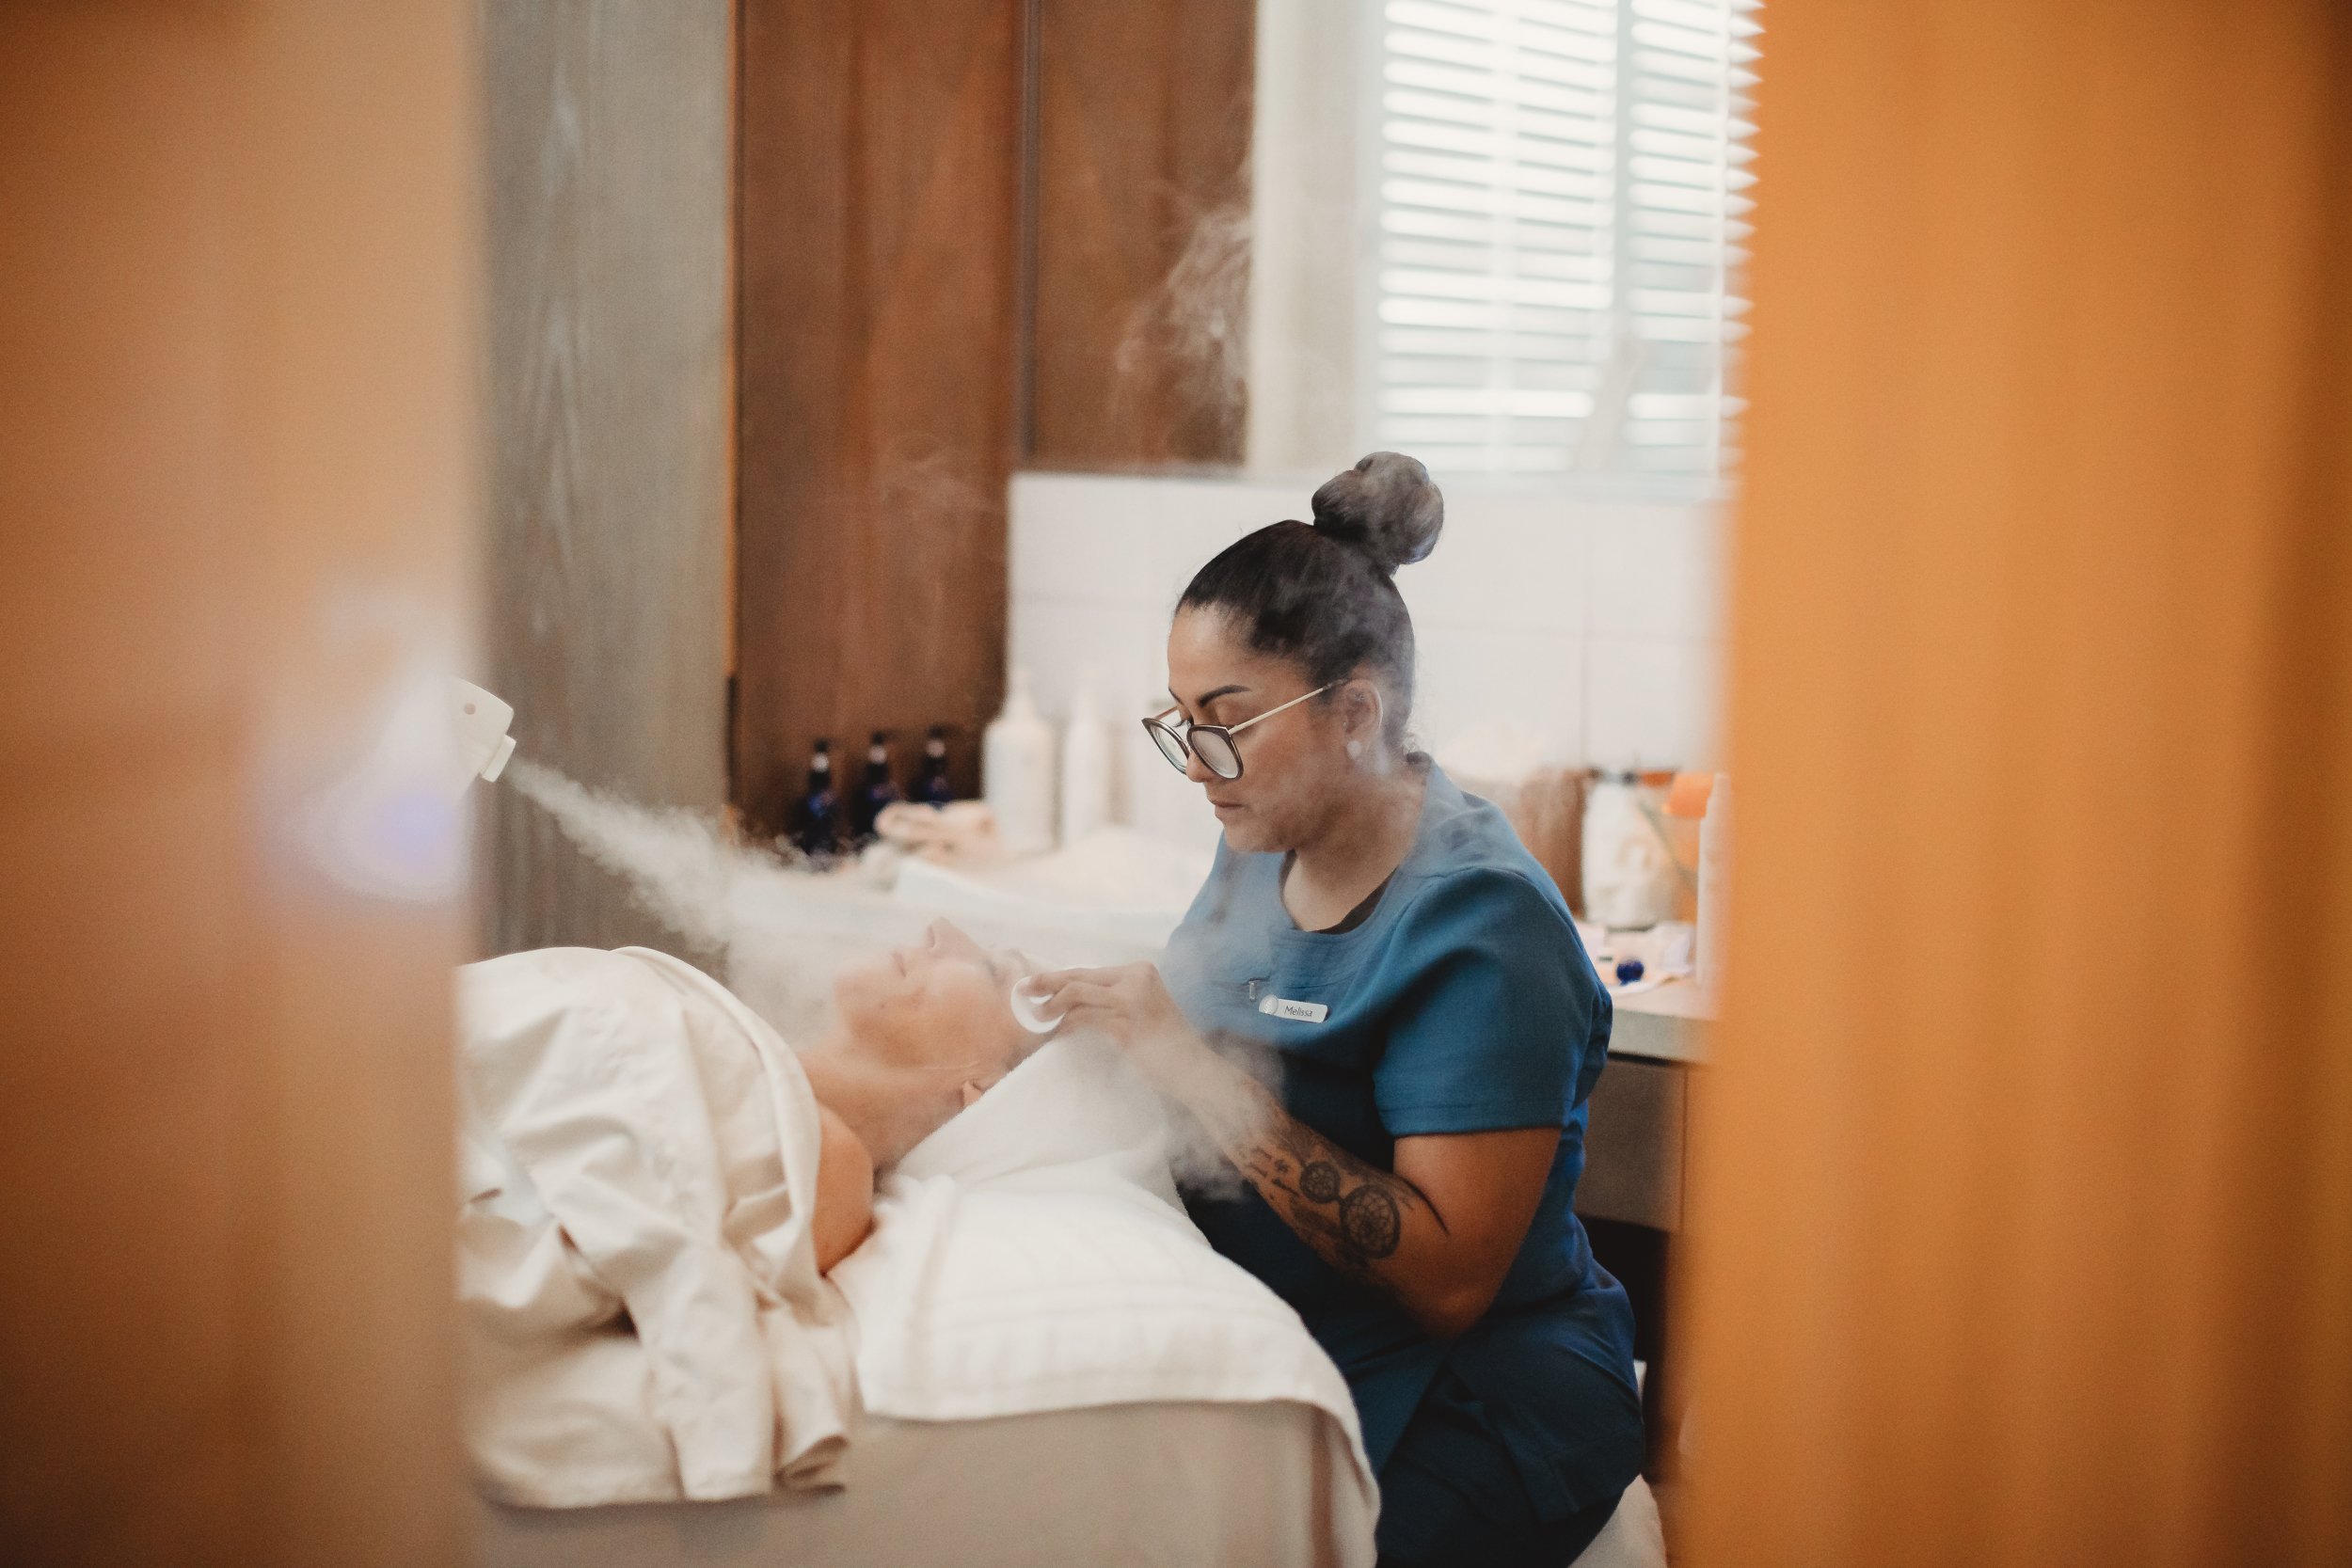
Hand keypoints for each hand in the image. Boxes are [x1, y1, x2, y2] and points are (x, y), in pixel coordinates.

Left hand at [1028, 961, 1207, 1093]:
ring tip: (1039, 1017)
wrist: (1192, 1066)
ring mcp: (1131, 999)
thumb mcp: (1141, 1009)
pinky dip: (1066, 1025)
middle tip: (1024, 990)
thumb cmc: (1165, 1042)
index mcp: (1141, 970)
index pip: (1090, 972)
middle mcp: (1136, 978)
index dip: (1059, 977)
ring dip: (1052, 1007)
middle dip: (1048, 983)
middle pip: (1080, 976)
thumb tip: (1069, 997)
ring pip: (1077, 994)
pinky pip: (1083, 1019)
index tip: (1037, 984)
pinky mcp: (1125, 1023)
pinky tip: (1058, 1033)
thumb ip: (1112, 999)